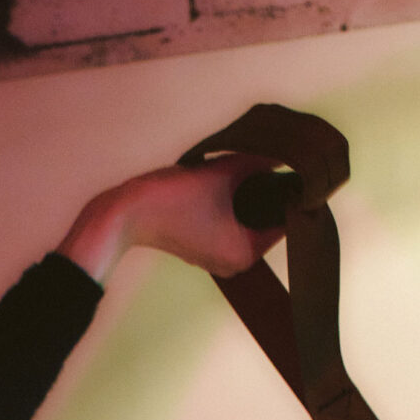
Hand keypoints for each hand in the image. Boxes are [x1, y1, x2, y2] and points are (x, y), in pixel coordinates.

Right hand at [58, 154, 285, 287]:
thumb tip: (283, 155)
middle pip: (266, 222)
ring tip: (242, 171)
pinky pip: (229, 224)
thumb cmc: (174, 198)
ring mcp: (218, 258)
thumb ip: (259, 162)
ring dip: (248, 197)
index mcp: (245, 254)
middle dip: (267, 194)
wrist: (128, 213)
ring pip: (247, 221)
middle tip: (267, 163)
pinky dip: (231, 206)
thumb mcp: (223, 172)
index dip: (289, 194)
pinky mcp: (203, 249)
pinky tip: (224, 185)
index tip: (291, 170)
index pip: (284, 222)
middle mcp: (235, 264)